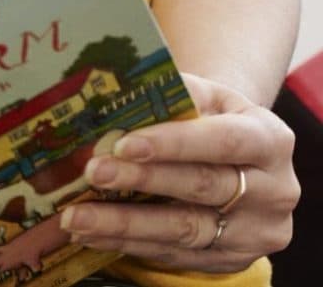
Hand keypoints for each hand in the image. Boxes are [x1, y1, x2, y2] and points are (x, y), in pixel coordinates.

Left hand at [59, 73, 297, 270]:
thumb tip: (113, 92)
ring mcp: (255, 231)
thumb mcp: (207, 98)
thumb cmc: (212, 120)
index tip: (125, 144)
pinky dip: (128, 243)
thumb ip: (172, 94)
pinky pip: (174, 254)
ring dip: (124, 224)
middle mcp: (274, 190)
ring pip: (184, 229)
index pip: (224, 141)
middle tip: (94, 173)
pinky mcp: (232, 259)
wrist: (241, 159)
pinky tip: (92, 234)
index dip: (175, 143)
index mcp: (270, 140)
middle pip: (202, 186)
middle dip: (142, 181)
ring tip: (76, 217)